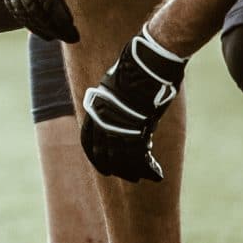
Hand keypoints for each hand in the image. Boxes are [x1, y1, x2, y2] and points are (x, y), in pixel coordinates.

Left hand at [80, 31, 185, 182]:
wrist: (145, 66)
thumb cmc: (134, 72)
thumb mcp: (114, 88)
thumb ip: (114, 107)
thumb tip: (122, 119)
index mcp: (94, 110)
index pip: (87, 141)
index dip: (95, 157)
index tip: (102, 167)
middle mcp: (103, 121)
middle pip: (103, 154)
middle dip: (114, 168)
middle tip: (126, 176)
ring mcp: (119, 127)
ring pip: (121, 159)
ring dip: (131, 171)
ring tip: (141, 177)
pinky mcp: (136, 129)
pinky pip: (139, 156)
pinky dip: (147, 167)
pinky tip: (155, 173)